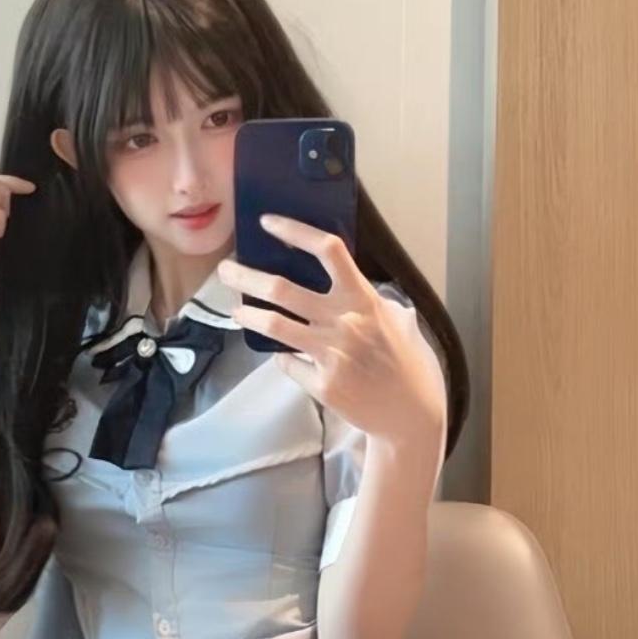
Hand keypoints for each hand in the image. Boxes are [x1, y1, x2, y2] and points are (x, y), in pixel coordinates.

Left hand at [218, 213, 445, 446]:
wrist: (412, 415)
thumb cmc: (410, 364)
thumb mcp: (398, 320)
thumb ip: (371, 301)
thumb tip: (349, 286)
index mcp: (364, 299)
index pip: (328, 251)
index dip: (295, 231)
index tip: (268, 223)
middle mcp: (344, 322)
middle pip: (283, 289)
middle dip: (247, 276)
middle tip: (226, 270)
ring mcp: (331, 354)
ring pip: (275, 326)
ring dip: (249, 315)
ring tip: (237, 311)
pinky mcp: (322, 384)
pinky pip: (289, 364)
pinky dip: (282, 358)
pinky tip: (281, 356)